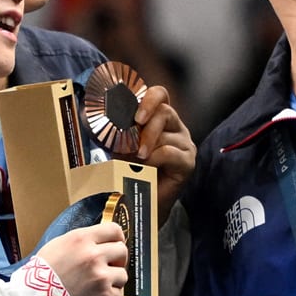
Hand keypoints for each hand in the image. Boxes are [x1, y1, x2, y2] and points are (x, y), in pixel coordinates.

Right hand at [38, 220, 128, 295]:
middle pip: (122, 250)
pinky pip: (117, 293)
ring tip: (99, 283)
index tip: (115, 243)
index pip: (114, 230)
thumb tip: (99, 241)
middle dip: (117, 258)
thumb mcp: (58, 245)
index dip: (117, 237)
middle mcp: (94, 255)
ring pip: (123, 273)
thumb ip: (81, 241)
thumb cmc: (42, 274)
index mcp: (81, 239)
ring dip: (114, 278)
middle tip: (108, 265)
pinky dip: (109, 295)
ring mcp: (101, 276)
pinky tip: (95, 294)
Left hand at [112, 85, 196, 209]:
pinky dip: (155, 158)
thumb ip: (121, 131)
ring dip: (146, 146)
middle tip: (133, 143)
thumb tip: (107, 120)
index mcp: (161, 118)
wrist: (143, 200)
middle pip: (165, 111)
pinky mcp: (188, 161)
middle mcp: (176, 127)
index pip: (160, 95)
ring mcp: (184, 143)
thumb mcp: (123, 146)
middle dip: (145, 127)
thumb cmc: (133, 170)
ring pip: (165, 134)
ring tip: (136, 160)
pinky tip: (146, 166)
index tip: (136, 115)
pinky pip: (170, 152)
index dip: (149, 99)